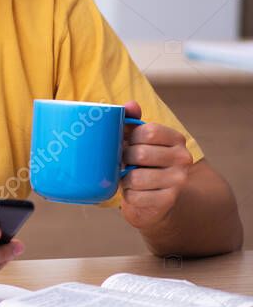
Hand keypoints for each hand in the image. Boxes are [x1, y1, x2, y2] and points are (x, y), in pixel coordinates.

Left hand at [120, 101, 193, 229]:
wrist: (156, 197)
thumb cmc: (142, 161)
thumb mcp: (137, 139)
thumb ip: (132, 120)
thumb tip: (131, 105)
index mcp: (177, 139)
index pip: (148, 131)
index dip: (130, 137)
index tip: (127, 142)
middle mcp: (183, 158)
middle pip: (141, 154)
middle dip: (124, 158)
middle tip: (123, 162)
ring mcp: (178, 181)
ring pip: (136, 177)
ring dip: (124, 178)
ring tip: (127, 177)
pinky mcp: (168, 201)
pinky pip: (136, 196)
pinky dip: (128, 195)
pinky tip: (133, 192)